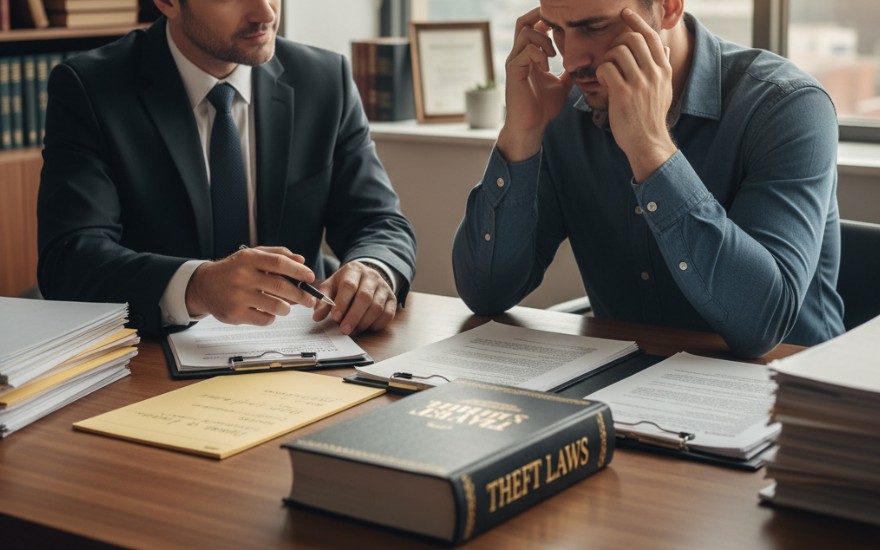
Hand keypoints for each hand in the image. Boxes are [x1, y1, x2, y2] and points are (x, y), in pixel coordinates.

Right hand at [185, 246, 317, 324]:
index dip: (298, 271)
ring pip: (276, 306)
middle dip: (301, 294)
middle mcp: (243, 276)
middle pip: (281, 286)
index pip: (279, 263)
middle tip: (310, 299)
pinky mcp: (235, 314)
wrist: (203, 286)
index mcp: (249, 259)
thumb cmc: (233, 270)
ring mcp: (238, 296)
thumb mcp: (251, 256)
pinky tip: (267, 311)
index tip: (310, 277)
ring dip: (286, 308)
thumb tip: (301, 260)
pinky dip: (271, 317)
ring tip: (286, 306)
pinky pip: (265, 319)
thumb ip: (276, 255)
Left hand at [312, 261, 396, 334]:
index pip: (349, 286)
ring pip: (377, 307)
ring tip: (352, 330)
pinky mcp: (392, 299)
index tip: (335, 317)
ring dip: (364, 322)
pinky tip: (366, 328)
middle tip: (344, 329)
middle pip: (365, 297)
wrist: (366, 278)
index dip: (342, 302)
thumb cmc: (345, 284)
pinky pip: (388, 314)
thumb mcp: (331, 287)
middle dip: (353, 316)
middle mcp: (371, 276)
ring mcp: (384, 287)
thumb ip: (323, 300)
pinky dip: (376, 324)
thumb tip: (317, 316)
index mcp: (353, 270)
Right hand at [497, 6, 573, 161]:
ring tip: (554, 54)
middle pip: (522, 22)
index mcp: (528, 57)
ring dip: (544, 39)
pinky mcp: (514, 72)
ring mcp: (514, 63)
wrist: (532, 127)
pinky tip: (547, 66)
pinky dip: (540, 54)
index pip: (532, 26)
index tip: (561, 25)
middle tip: (556, 25)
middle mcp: (518, 56)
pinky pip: (527, 51)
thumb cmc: (543, 109)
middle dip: (539, 18)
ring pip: (525, 32)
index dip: (545, 20)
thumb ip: (568, 72)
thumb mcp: (561, 85)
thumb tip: (582, 65)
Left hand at [596, 8, 676, 181]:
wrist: (648, 142)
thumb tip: (664, 49)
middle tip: (610, 56)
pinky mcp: (623, 93)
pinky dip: (600, 72)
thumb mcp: (664, 90)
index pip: (651, 36)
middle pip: (632, 39)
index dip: (636, 22)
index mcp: (663, 69)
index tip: (625, 13)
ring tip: (607, 72)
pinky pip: (607, 69)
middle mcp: (654, 72)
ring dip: (607, 58)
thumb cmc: (651, 117)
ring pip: (618, 51)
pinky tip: (602, 82)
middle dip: (616, 42)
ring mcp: (639, 83)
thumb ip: (662, 68)